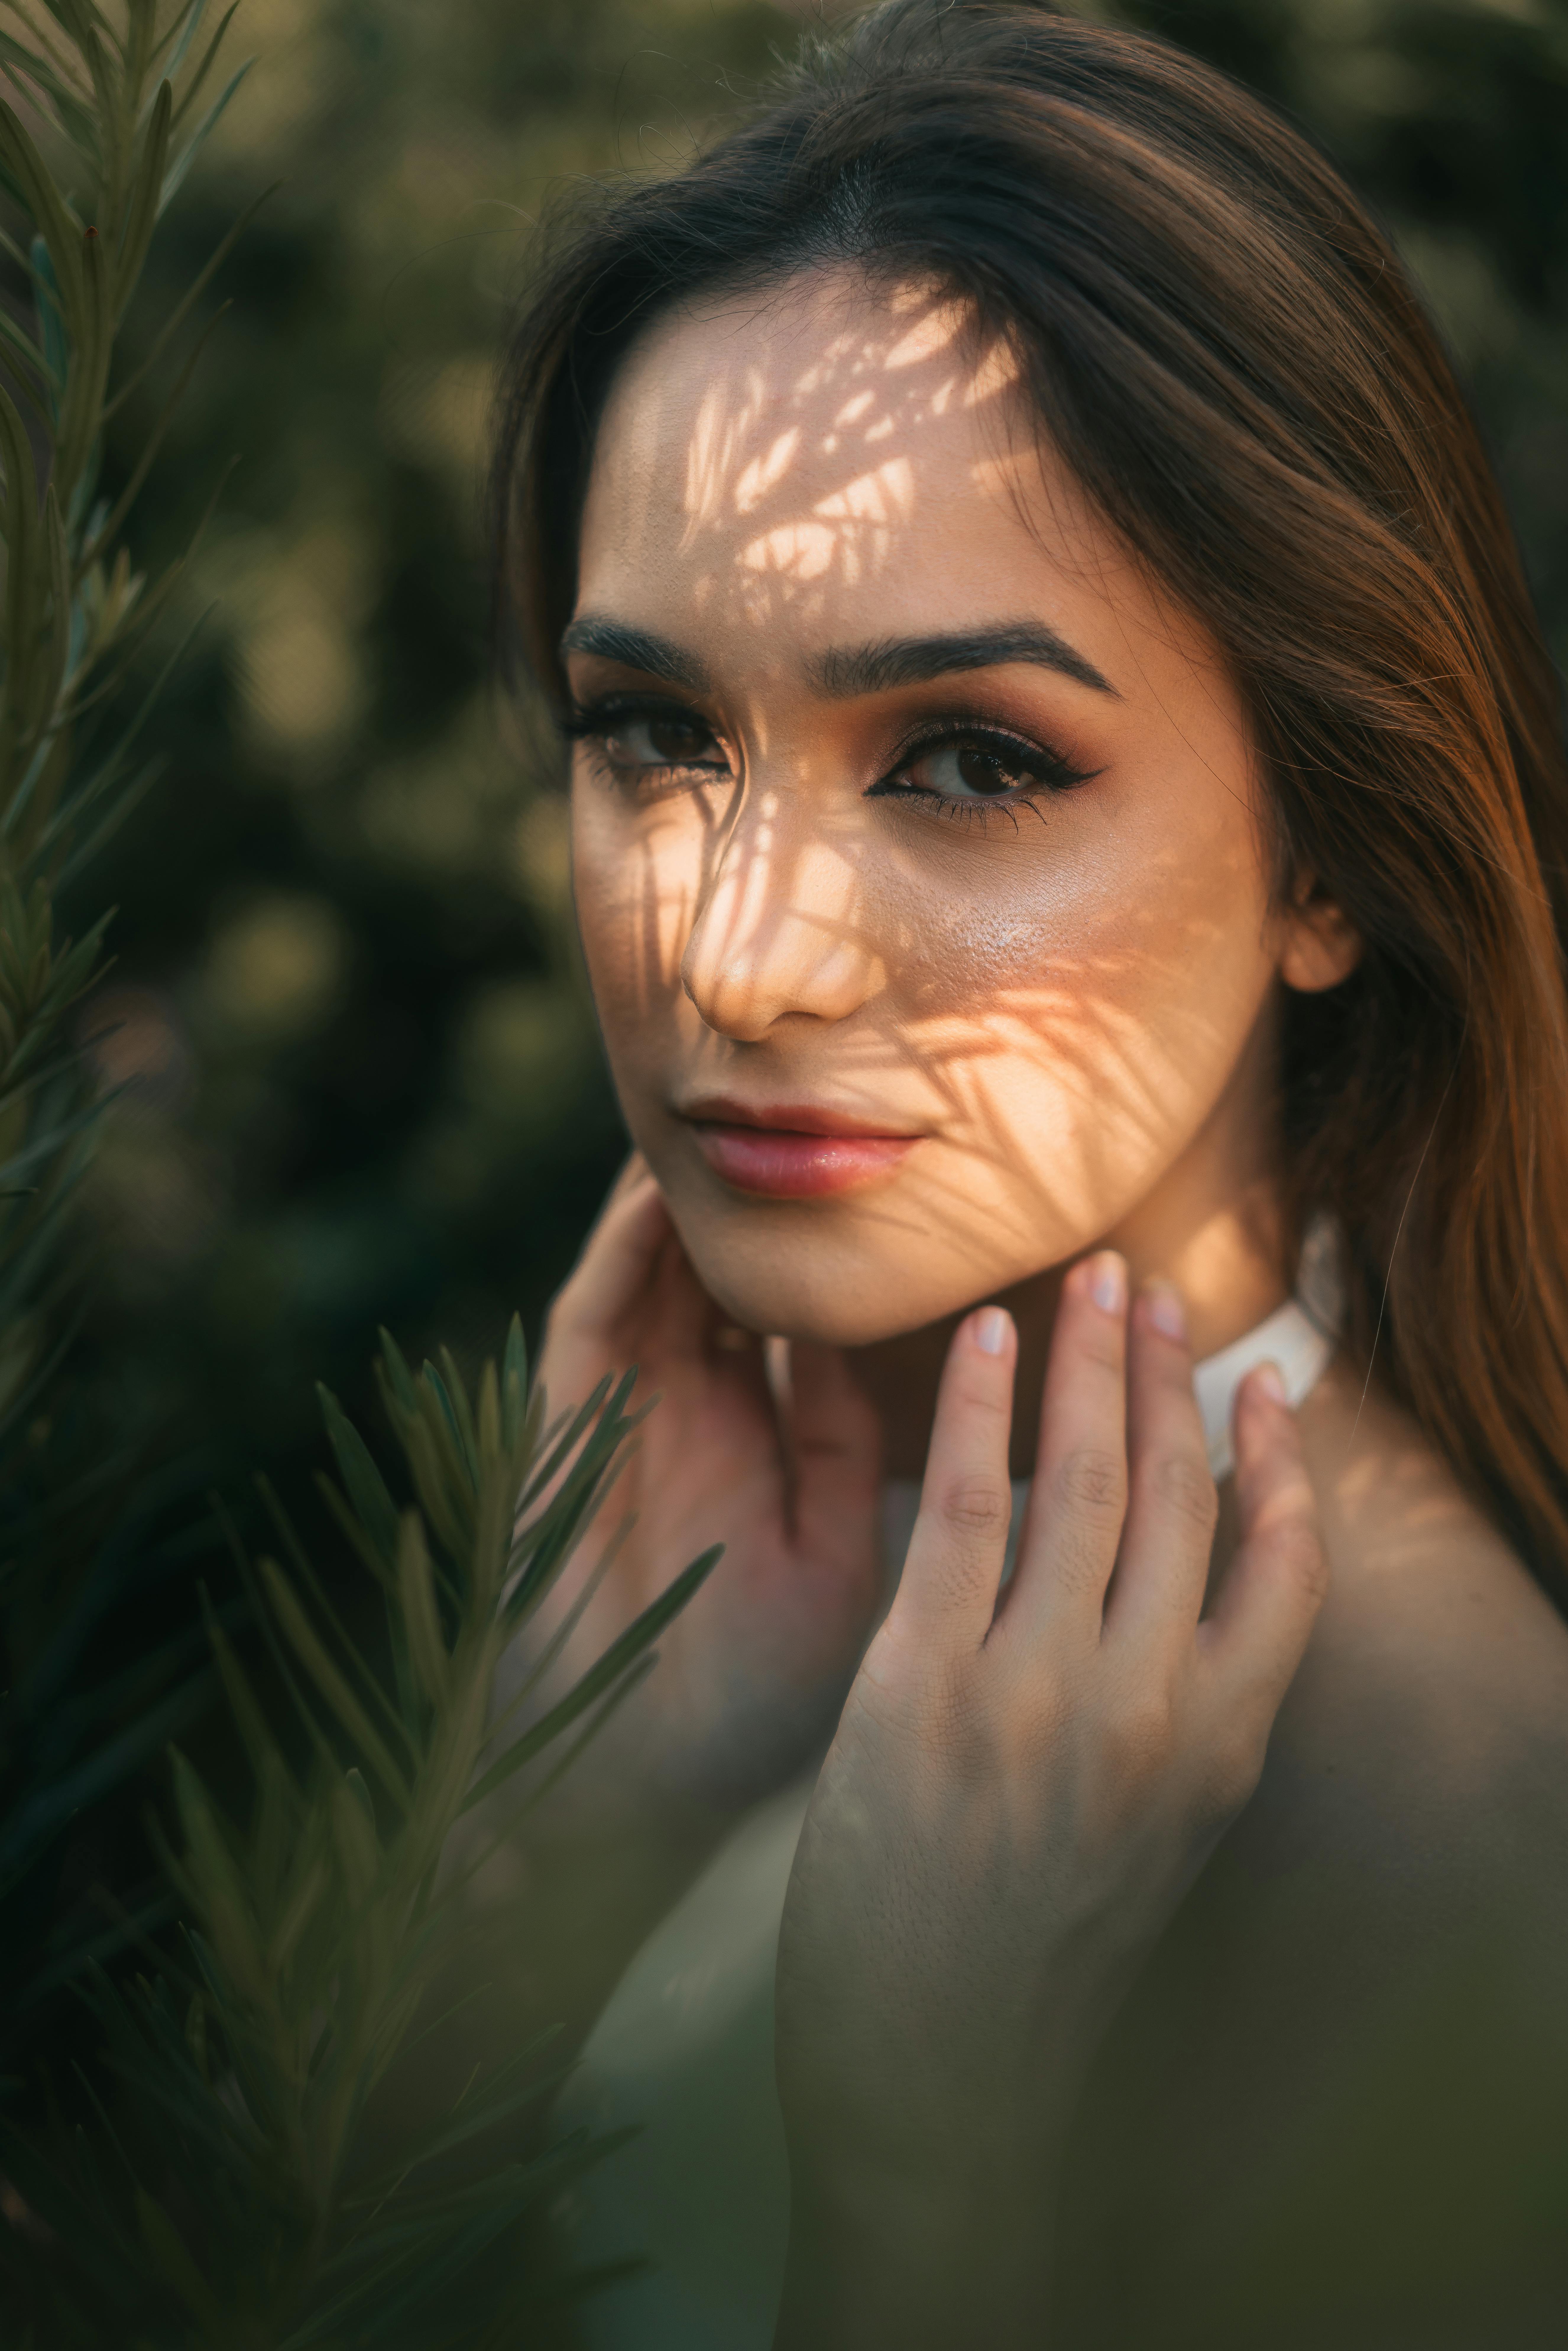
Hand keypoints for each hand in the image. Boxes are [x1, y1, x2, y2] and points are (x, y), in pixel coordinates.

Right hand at [518, 1157, 883, 1812]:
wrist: (635, 1783)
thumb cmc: (749, 1692)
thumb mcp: (837, 1558)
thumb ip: (846, 1446)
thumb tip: (885, 1336)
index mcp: (760, 1440)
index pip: (799, 1316)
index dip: (840, 1251)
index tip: (904, 1177)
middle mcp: (692, 1410)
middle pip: (724, 1272)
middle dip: (761, 1198)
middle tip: (818, 1106)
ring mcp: (624, 1411)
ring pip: (654, 1273)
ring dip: (687, 1200)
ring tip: (735, 1114)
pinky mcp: (566, 1425)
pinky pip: (594, 1315)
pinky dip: (623, 1252)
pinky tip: (660, 1193)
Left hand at [773, 1253, 1326, 2345]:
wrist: (939, 2076)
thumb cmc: (1033, 1958)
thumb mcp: (1146, 1838)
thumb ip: (1164, 1720)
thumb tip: (1153, 1602)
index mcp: (1217, 1749)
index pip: (1283, 1567)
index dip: (1278, 1463)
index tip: (1259, 1383)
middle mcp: (1146, 1707)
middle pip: (1175, 1497)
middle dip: (1163, 1376)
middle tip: (1147, 1289)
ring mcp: (1038, 1693)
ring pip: (1082, 1482)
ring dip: (1085, 1363)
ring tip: (1082, 1284)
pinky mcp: (925, 1686)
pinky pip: (967, 1510)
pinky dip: (984, 1410)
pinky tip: (988, 1339)